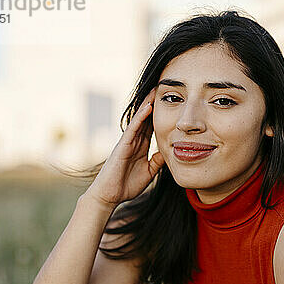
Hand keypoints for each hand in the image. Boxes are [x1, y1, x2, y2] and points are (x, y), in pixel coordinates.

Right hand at [84, 87, 164, 208]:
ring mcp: (128, 141)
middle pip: (146, 117)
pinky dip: (141, 117)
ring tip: (158, 89)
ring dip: (148, 104)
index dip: (161, 114)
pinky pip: (133, 128)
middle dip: (155, 103)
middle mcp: (134, 140)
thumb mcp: (149, 172)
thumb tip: (170, 152)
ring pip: (140, 118)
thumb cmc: (127, 185)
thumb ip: (158, 161)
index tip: (173, 103)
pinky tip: (149, 107)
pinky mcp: (122, 145)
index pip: (152, 126)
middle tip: (166, 88)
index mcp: (141, 146)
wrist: (110, 196)